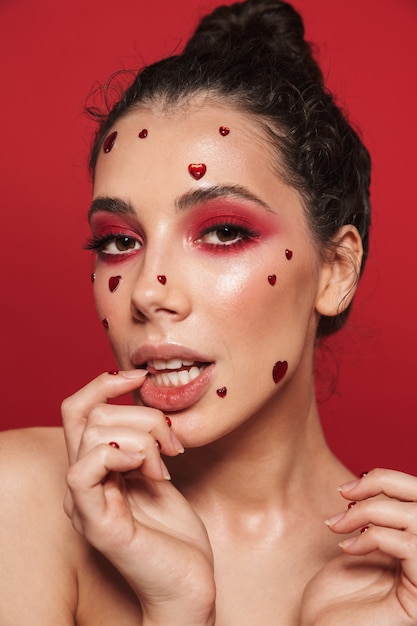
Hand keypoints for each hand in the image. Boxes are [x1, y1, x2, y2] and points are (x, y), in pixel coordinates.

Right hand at [62, 370, 214, 625]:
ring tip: (167, 464)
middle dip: (142, 414)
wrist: (189, 583)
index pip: (78, 408)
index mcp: (94, 467)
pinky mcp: (95, 524)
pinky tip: (151, 470)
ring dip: (144, 437)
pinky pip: (84, 469)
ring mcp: (84, 503)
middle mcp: (81, 482)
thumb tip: (142, 397)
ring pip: (95, 433)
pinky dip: (123, 454)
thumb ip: (143, 440)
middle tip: (174, 443)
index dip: (104, 382)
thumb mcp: (159, 471)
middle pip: (91, 413)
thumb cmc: (175, 531)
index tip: (141, 375)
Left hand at [301, 468, 416, 624]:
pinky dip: (374, 537)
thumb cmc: (338, 594)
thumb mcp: (357, 544)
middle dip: (382, 485)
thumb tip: (368, 482)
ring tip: (340, 526)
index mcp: (416, 542)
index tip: (347, 488)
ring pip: (416, 518)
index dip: (385, 479)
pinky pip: (408, 546)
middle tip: (344, 495)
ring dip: (371, 512)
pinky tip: (348, 549)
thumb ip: (375, 518)